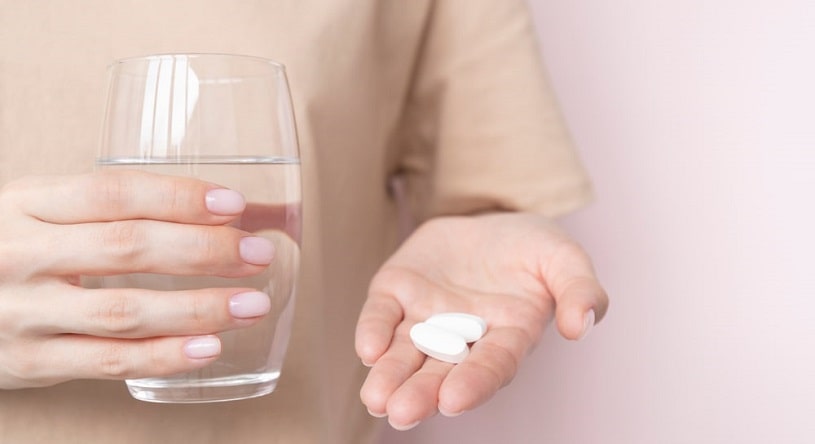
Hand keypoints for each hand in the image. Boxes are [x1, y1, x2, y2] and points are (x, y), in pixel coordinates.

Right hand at [0, 171, 275, 388]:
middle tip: (257, 254)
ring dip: (197, 308)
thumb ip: (107, 209)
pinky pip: (107, 362)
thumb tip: (217, 208)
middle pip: (126, 247)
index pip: (112, 192)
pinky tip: (208, 347)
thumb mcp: (38, 212)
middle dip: (203, 250)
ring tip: (252, 304)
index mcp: (26, 203)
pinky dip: (163, 356)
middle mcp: (22, 254)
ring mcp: (23, 312)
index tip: (235, 204)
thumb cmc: (8, 249)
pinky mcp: (30, 362)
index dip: (179, 197)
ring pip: (122, 311)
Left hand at [355, 212, 608, 429]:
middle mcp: (463, 337)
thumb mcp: (565, 260)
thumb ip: (580, 290)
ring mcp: (426, 316)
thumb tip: (580, 325)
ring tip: (376, 398)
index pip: (491, 366)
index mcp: (508, 337)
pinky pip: (383, 314)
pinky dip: (374, 330)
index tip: (454, 400)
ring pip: (405, 353)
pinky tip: (368, 348)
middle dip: (421, 393)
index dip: (474, 383)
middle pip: (441, 372)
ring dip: (389, 375)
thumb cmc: (534, 249)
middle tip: (401, 413)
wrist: (492, 222)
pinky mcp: (398, 292)